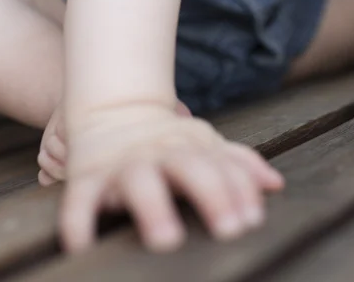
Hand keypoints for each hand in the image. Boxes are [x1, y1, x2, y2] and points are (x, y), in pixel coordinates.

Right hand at [58, 104, 283, 253]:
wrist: (112, 109)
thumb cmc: (168, 139)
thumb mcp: (205, 144)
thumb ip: (239, 163)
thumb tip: (275, 184)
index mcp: (191, 147)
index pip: (223, 167)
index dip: (239, 191)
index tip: (252, 220)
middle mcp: (159, 154)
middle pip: (190, 169)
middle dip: (212, 195)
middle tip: (229, 229)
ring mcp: (123, 167)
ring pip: (138, 183)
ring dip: (153, 208)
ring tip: (167, 240)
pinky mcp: (87, 179)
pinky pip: (78, 202)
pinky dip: (77, 223)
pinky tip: (83, 245)